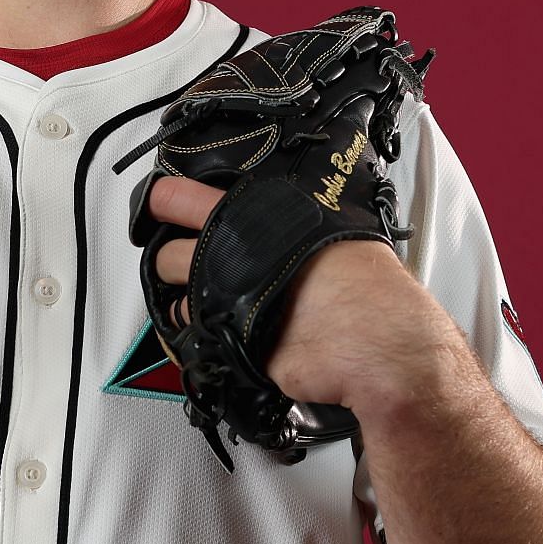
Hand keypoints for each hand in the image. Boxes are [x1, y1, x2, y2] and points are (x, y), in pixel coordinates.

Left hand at [143, 174, 451, 416]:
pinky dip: (204, 336)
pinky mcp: (231, 341)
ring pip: (178, 295)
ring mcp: (229, 300)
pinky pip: (199, 337)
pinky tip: (223, 332)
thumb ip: (298, 229)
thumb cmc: (375, 293)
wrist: (384, 346)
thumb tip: (288, 228)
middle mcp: (237, 255)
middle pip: (170, 252)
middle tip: (180, 261)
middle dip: (170, 258)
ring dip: (184, 300)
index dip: (167, 199)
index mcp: (262, 217)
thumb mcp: (339, 233)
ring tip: (205, 302)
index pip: (187, 197)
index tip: (158, 201)